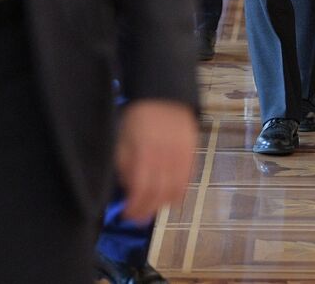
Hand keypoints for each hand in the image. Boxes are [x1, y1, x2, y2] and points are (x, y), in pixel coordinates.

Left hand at [114, 100, 198, 222]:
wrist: (164, 96)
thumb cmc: (138, 118)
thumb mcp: (122, 140)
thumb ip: (124, 166)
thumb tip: (129, 190)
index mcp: (145, 152)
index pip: (141, 190)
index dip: (134, 207)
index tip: (126, 215)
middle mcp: (166, 157)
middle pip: (159, 194)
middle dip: (146, 211)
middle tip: (137, 218)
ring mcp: (182, 156)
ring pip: (175, 191)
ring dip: (162, 205)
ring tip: (151, 207)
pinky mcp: (192, 155)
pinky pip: (187, 182)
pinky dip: (177, 194)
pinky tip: (167, 197)